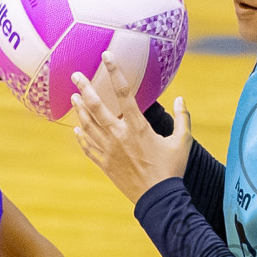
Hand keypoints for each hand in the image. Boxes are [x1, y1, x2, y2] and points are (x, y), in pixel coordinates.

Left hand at [72, 53, 192, 202]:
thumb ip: (183, 118)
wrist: (159, 199)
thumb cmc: (172, 170)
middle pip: (97, 107)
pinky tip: (77, 130)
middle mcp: (119, 136)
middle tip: (75, 75)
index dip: (114, 72)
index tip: (106, 56)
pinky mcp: (106, 165)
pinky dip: (82, 138)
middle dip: (85, 89)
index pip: (124, 93)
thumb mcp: (183, 142)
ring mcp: (109, 151)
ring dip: (80, 110)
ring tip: (73, 98)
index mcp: (138, 127)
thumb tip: (181, 99)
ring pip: (89, 126)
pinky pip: (89, 149)